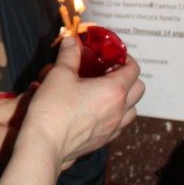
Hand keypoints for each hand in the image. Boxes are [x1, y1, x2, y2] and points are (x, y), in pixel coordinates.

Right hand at [19, 37, 143, 169]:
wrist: (44, 143)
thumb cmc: (53, 107)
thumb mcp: (59, 74)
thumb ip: (69, 55)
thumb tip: (72, 41)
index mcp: (114, 90)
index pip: (134, 69)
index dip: (125, 59)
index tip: (111, 56)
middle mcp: (119, 110)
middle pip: (139, 89)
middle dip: (128, 78)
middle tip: (107, 73)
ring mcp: (113, 128)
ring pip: (132, 110)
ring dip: (124, 99)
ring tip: (104, 93)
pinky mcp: (103, 141)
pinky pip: (119, 125)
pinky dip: (115, 116)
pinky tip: (97, 112)